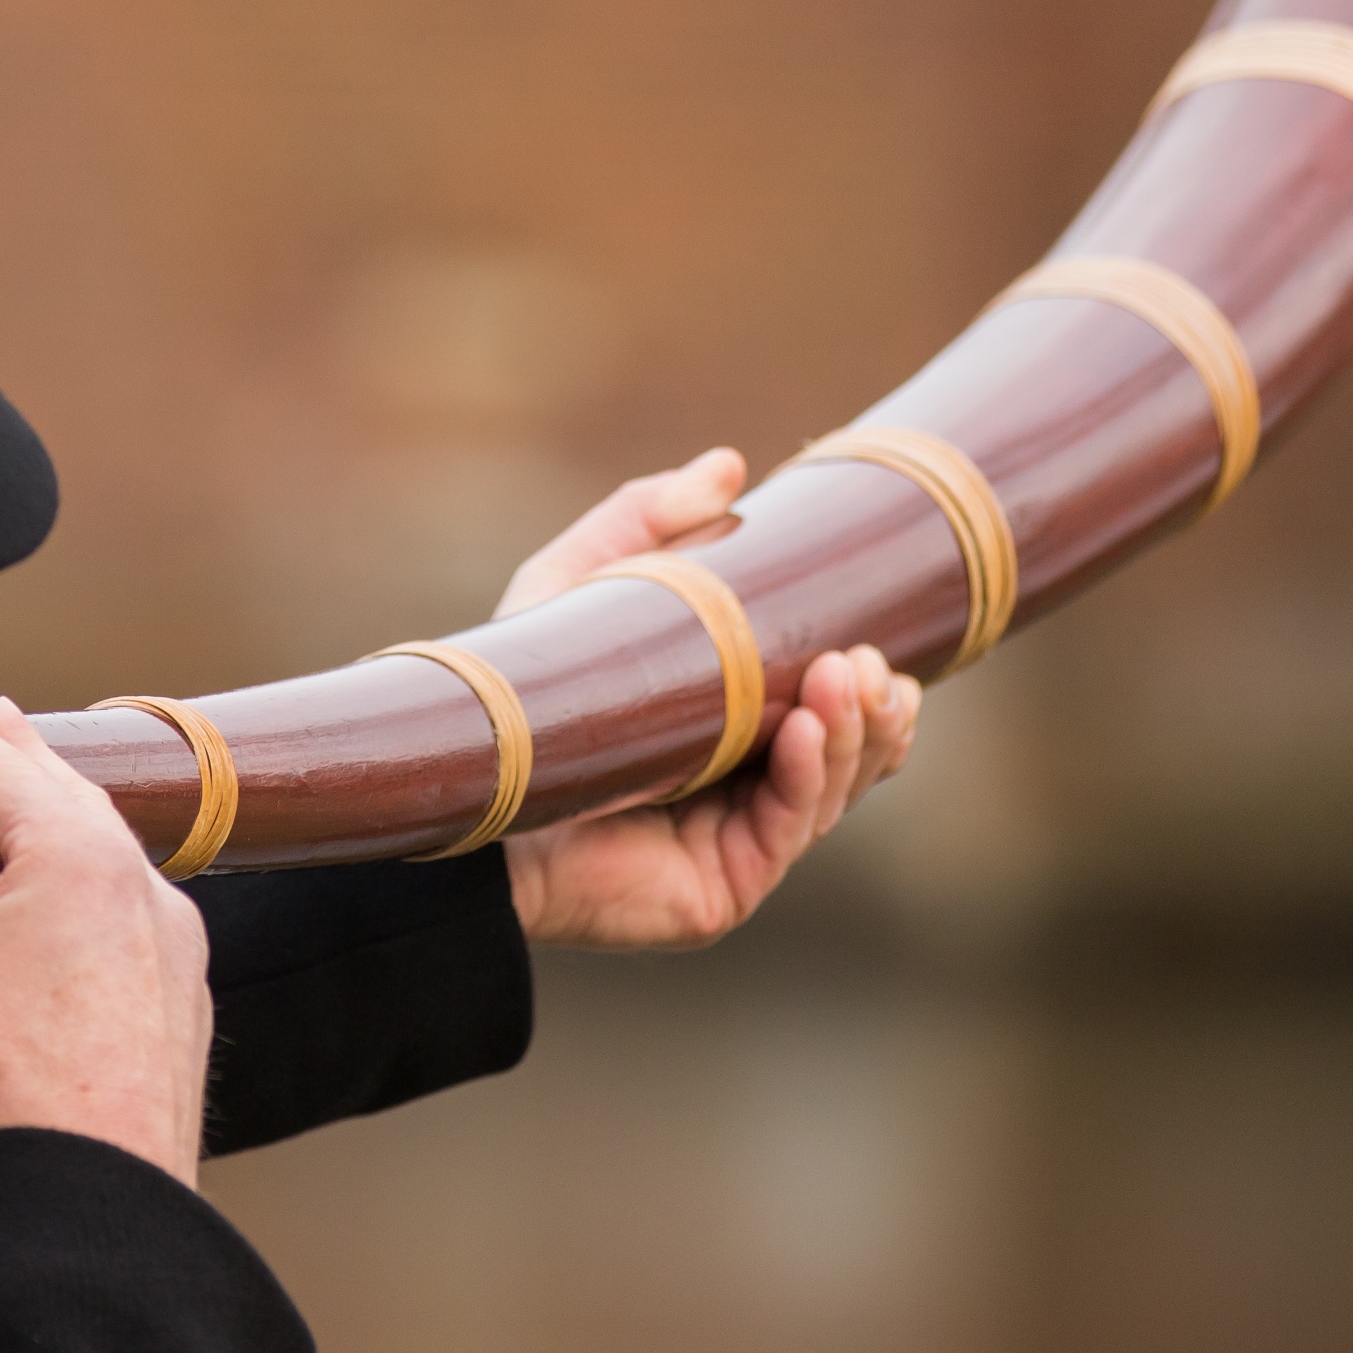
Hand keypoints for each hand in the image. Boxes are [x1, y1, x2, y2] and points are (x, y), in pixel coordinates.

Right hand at [0, 694, 213, 1183]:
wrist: (106, 1193)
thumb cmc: (12, 1086)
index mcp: (74, 853)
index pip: (5, 765)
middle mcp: (138, 881)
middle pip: (67, 793)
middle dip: (21, 759)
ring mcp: (171, 939)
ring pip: (110, 849)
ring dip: (63, 819)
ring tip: (28, 809)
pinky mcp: (182, 991)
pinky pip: (136, 908)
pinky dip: (96, 885)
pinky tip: (75, 914)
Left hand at [495, 448, 921, 949]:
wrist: (472, 789)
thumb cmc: (523, 693)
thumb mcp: (582, 584)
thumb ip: (647, 522)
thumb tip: (730, 464)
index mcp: (732, 731)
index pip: (830, 714)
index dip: (868, 689)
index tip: (879, 645)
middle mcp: (743, 793)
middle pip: (850, 758)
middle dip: (875, 713)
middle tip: (868, 665)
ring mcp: (736, 845)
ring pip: (831, 792)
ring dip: (854, 737)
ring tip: (847, 680)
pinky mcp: (720, 888)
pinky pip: (786, 832)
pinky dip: (808, 779)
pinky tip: (808, 731)